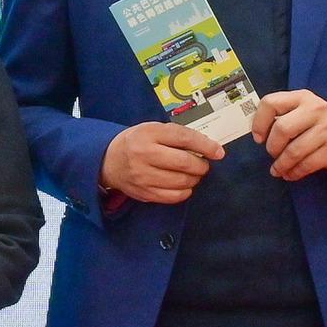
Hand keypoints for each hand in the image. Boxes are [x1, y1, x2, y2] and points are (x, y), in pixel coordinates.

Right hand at [102, 119, 223, 205]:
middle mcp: (144, 154)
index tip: (218, 152)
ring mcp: (143, 176)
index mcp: (148, 134)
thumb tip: (207, 147)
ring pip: (181, 182)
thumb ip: (177, 136)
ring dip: (194, 179)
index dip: (205, 146)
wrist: (108, 160)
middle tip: (203, 165)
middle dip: (201, 165)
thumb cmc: (137, 142)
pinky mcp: (144, 193)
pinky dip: (185, 192)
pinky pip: (173, 196)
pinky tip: (184, 185)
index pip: (183, 138)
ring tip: (193, 174)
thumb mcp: (153, 129)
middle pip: (184, 163)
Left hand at [258, 90, 326, 182]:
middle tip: (272, 154)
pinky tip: (291, 174)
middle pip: (282, 129)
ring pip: (294, 151)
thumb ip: (279, 117)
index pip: (271, 103)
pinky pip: (307, 164)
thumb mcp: (299, 112)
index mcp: (302, 97)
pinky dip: (295, 173)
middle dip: (272, 147)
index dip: (259, 123)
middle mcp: (316, 109)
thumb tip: (256, 134)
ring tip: (278, 169)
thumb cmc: (314, 125)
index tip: (258, 138)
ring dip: (282, 165)